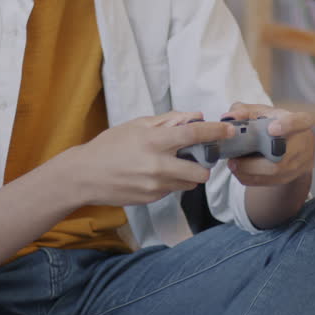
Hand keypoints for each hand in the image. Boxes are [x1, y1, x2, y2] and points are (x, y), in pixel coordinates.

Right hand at [63, 112, 233, 207]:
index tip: (228, 131)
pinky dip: (172, 182)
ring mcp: (155, 186)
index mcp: (154, 141)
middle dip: (204, 164)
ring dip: (189, 174)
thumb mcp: (137, 125)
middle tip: (198, 156)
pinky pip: (173, 190)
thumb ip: (168, 120)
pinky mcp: (152, 199)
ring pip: (189, 183)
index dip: (215, 133)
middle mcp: (158, 165)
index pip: (194, 135)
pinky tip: (156, 174)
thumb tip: (195, 116)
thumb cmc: (109, 146)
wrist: (85, 176)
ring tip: (174, 164)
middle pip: (200, 171)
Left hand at [219, 102, 314, 187]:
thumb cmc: (271, 123)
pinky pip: (268, 182)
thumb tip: (229, 117)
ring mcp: (298, 163)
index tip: (271, 129)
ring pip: (275, 172)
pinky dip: (250, 178)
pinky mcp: (289, 177)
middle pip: (283, 154)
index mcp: (300, 121)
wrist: (286, 145)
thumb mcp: (260, 112)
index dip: (288, 125)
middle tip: (234, 158)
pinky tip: (238, 171)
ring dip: (249, 170)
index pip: (302, 121)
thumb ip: (243, 111)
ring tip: (232, 164)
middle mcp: (303, 143)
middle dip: (255, 159)